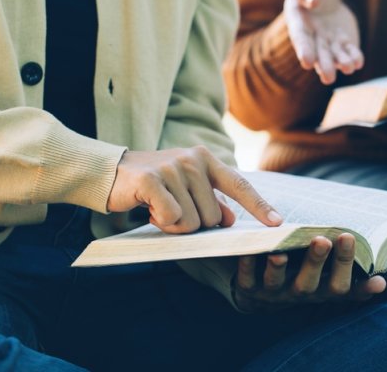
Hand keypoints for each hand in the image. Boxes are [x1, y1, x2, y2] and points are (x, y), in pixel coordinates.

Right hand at [107, 146, 282, 233]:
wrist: (108, 173)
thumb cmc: (152, 184)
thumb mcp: (185, 189)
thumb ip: (210, 201)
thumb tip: (232, 219)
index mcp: (205, 159)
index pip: (240, 185)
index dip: (259, 206)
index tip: (278, 223)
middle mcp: (193, 160)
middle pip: (214, 217)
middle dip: (194, 225)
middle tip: (172, 212)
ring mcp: (173, 168)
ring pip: (193, 222)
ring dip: (175, 226)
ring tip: (159, 210)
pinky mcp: (152, 180)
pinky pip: (172, 218)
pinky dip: (161, 223)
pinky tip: (149, 211)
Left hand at [233, 233, 385, 311]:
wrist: (264, 300)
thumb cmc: (306, 282)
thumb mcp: (331, 286)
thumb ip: (355, 284)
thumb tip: (383, 283)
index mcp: (321, 292)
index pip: (338, 283)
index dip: (344, 263)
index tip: (349, 236)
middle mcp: (298, 294)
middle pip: (308, 283)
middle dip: (315, 262)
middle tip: (322, 239)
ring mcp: (272, 293)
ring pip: (276, 282)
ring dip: (278, 268)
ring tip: (280, 251)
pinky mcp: (248, 290)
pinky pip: (246, 280)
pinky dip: (246, 267)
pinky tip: (247, 252)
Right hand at [284, 0, 363, 84]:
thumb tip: (314, 0)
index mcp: (299, 24)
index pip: (300, 39)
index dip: (304, 50)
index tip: (307, 62)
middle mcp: (313, 38)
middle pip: (318, 54)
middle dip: (324, 65)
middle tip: (328, 78)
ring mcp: (329, 43)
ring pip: (334, 56)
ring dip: (342, 63)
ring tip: (349, 68)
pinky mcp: (344, 42)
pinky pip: (349, 51)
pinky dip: (354, 57)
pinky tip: (359, 62)